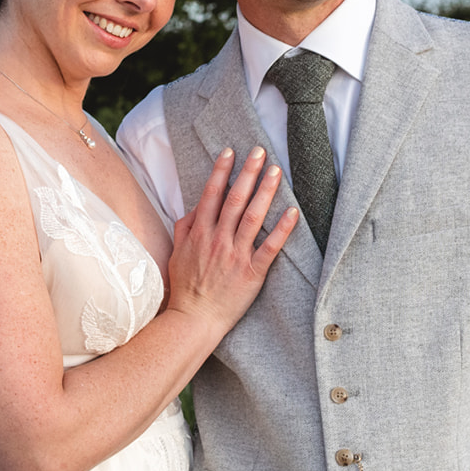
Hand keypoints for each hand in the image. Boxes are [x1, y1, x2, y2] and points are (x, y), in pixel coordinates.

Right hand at [167, 146, 296, 330]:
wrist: (193, 319)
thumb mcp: (176, 253)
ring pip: (252, 217)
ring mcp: (235, 256)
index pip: (211, 195)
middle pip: (234, 199)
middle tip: (260, 151)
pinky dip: (281, 229)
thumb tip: (195, 207)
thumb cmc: (185, 287)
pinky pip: (269, 248)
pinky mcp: (251, 273)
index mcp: (199, 233)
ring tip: (276, 172)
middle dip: (247, 173)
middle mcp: (217, 240)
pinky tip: (292, 212)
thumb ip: (185, 227)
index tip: (230, 152)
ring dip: (265, 192)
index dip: (221, 171)